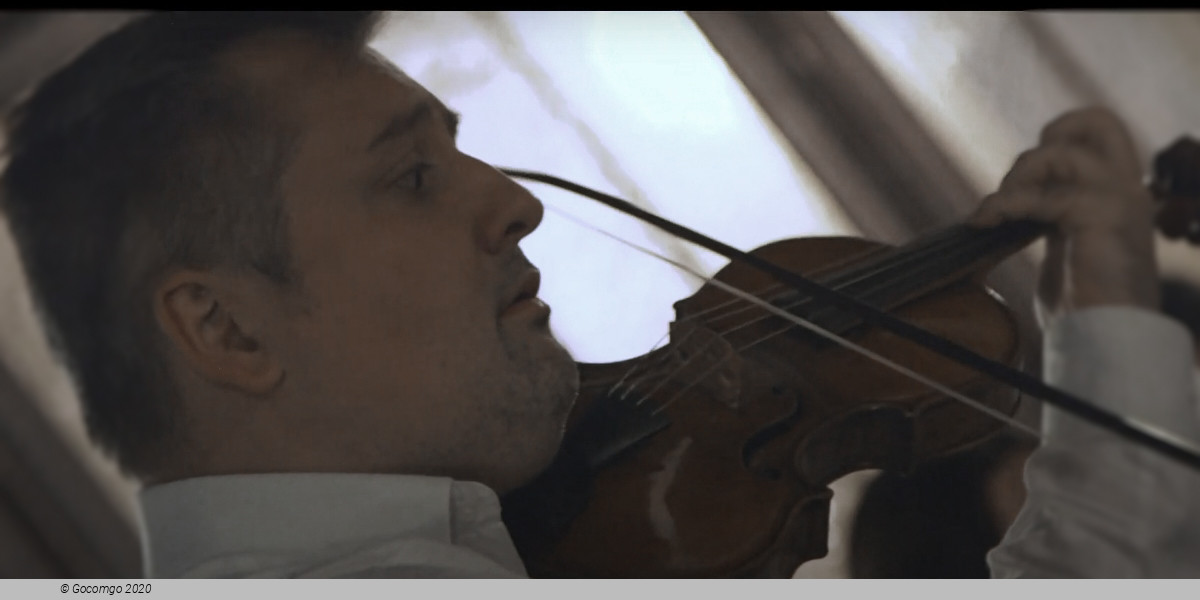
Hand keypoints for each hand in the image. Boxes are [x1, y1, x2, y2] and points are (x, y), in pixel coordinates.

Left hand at [969, 107, 1158, 325]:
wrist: (1110, 343)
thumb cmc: (1085, 310)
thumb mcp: (1065, 251)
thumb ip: (1051, 220)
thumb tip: (1008, 210)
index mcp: (1120, 194)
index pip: (1098, 136)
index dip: (1055, 143)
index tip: (1022, 185)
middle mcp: (1127, 189)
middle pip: (1100, 120)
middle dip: (1050, 136)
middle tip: (1020, 182)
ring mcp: (1119, 199)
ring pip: (1064, 150)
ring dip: (1017, 177)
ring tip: (996, 213)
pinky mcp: (1102, 215)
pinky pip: (1042, 194)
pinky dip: (1004, 205)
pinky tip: (984, 223)